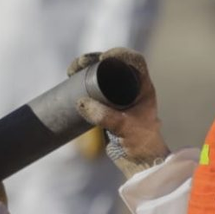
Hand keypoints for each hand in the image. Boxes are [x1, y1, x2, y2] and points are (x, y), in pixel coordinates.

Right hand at [68, 48, 168, 178]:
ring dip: (86, 68)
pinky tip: (71, 80)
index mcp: (143, 87)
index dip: (120, 54)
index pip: (135, 61)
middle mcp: (131, 88)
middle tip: (81, 63)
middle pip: (113, 64)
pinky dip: (81, 81)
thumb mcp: (124, 127)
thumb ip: (104, 116)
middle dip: (95, 59)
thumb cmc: (140, 141)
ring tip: (72, 70)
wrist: (137, 159)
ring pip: (101, 75)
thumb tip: (82, 102)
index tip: (104, 57)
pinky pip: (92, 88)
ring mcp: (117, 96)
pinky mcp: (104, 105)